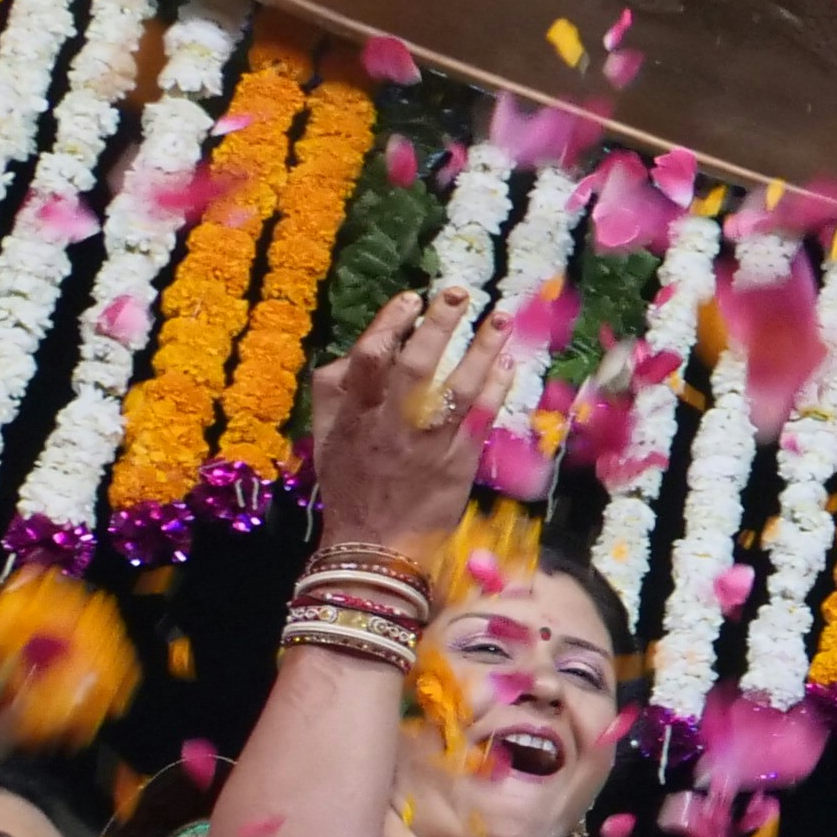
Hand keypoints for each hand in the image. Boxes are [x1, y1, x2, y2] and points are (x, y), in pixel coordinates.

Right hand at [306, 292, 508, 552]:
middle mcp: (391, 425)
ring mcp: (428, 443)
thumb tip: (353, 352)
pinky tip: (510, 363)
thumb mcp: (326, 438)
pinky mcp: (458, 462)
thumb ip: (334, 393)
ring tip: (501, 317)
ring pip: (457, 387)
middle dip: (438, 325)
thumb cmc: (350, 486)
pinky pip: (481, 417)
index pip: (369, 359)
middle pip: (416, 365)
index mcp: (354, 415)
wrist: (374, 545)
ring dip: (482, 349)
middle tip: (460, 292)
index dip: (390, 324)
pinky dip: (496, 388)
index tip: (411, 298)